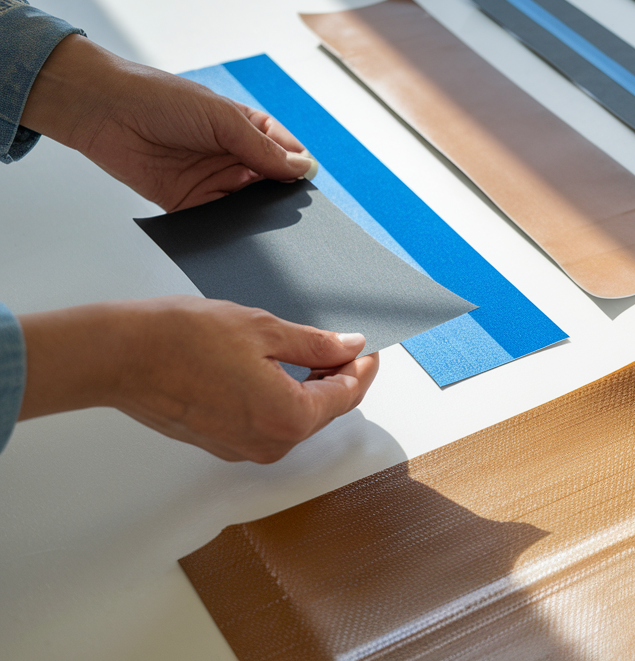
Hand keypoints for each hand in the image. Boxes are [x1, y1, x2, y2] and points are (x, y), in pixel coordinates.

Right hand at [18, 296, 379, 462]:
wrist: (121, 356)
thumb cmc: (183, 339)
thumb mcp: (265, 330)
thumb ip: (315, 344)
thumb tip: (349, 347)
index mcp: (290, 416)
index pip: (348, 394)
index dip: (364, 367)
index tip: (369, 347)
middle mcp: (271, 443)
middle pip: (325, 411)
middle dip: (340, 378)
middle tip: (344, 345)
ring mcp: (244, 448)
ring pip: (297, 419)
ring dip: (311, 389)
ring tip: (312, 352)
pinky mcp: (222, 443)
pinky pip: (269, 424)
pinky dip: (282, 399)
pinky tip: (277, 370)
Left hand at [19, 35, 316, 210]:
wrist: (104, 110)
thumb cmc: (160, 98)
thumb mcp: (223, 118)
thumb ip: (263, 148)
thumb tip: (303, 168)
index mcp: (246, 128)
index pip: (285, 152)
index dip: (298, 167)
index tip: (307, 183)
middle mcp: (231, 155)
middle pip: (270, 183)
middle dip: (280, 195)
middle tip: (290, 208)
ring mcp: (210, 179)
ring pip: (247, 204)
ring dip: (256, 212)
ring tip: (264, 218)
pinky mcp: (188, 202)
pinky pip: (216, 218)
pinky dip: (228, 225)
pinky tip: (236, 228)